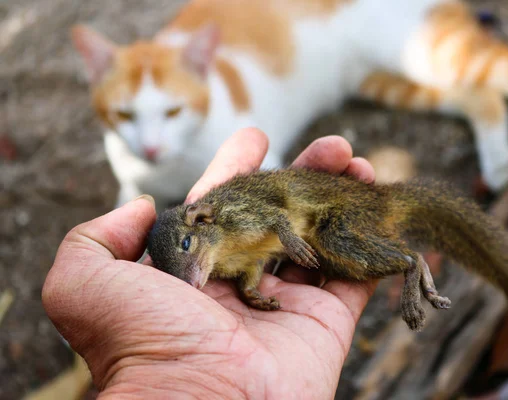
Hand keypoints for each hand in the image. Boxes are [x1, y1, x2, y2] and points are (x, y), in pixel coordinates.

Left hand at [43, 128, 377, 398]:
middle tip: (330, 146)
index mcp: (196, 265)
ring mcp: (287, 301)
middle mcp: (243, 279)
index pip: (224, 204)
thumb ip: (95, 238)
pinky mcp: (326, 322)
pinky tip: (379, 207)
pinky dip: (372, 244)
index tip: (255, 137)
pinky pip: (356, 276)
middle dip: (304, 175)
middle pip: (281, 214)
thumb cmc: (140, 343)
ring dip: (341, 199)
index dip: (239, 167)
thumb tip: (139, 207)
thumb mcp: (84, 282)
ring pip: (321, 237)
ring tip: (356, 164)